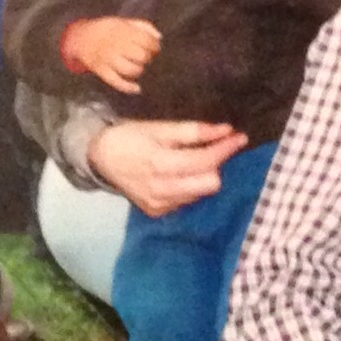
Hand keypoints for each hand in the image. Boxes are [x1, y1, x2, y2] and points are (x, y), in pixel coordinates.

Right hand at [60, 16, 161, 94]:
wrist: (82, 38)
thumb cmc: (108, 30)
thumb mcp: (125, 22)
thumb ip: (144, 26)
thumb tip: (159, 37)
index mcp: (123, 31)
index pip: (146, 41)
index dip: (155, 46)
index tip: (155, 48)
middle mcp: (116, 45)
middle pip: (141, 56)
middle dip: (147, 57)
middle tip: (145, 57)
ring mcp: (108, 59)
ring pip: (131, 70)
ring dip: (139, 70)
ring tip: (138, 66)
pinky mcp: (102, 71)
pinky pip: (116, 82)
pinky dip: (128, 87)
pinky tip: (137, 88)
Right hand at [87, 118, 246, 217]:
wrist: (99, 158)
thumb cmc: (130, 137)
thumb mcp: (158, 128)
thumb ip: (192, 131)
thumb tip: (225, 130)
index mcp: (161, 164)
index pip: (205, 161)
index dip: (226, 149)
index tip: (240, 137)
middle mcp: (161, 190)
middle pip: (210, 183)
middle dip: (216, 165)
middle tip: (213, 149)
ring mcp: (159, 205)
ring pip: (200, 194)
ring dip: (202, 176)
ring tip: (191, 160)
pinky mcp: (156, 212)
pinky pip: (186, 201)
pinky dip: (188, 187)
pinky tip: (178, 175)